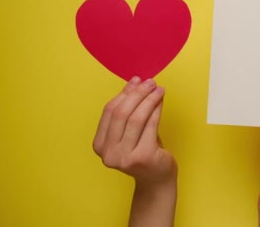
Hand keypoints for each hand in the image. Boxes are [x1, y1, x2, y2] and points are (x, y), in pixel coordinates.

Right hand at [93, 76, 176, 226]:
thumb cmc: (144, 151)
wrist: (156, 179)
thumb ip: (129, 108)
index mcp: (99, 145)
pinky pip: (150, 126)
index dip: (124, 93)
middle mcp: (108, 153)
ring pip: (136, 118)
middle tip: (150, 83)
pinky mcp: (143, 157)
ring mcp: (124, 157)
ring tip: (158, 89)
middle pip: (121, 113)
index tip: (136, 80)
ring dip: (148, 100)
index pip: (109, 112)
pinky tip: (161, 101)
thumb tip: (134, 82)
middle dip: (137, 94)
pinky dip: (156, 110)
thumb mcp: (131, 130)